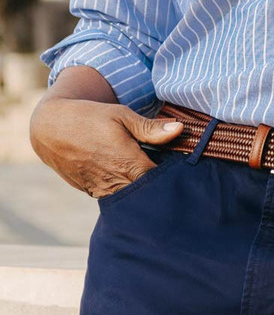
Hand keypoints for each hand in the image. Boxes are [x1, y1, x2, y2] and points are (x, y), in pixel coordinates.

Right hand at [29, 96, 183, 198]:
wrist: (51, 128)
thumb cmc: (91, 117)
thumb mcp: (122, 115)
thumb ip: (150, 128)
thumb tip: (180, 129)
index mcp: (128, 163)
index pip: (160, 181)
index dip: (172, 176)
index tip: (181, 167)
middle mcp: (115, 182)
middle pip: (147, 194)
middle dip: (158, 186)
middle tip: (168, 172)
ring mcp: (101, 191)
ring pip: (130, 198)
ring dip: (141, 189)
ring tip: (149, 173)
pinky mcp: (91, 192)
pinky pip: (115, 197)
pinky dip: (125, 190)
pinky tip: (130, 176)